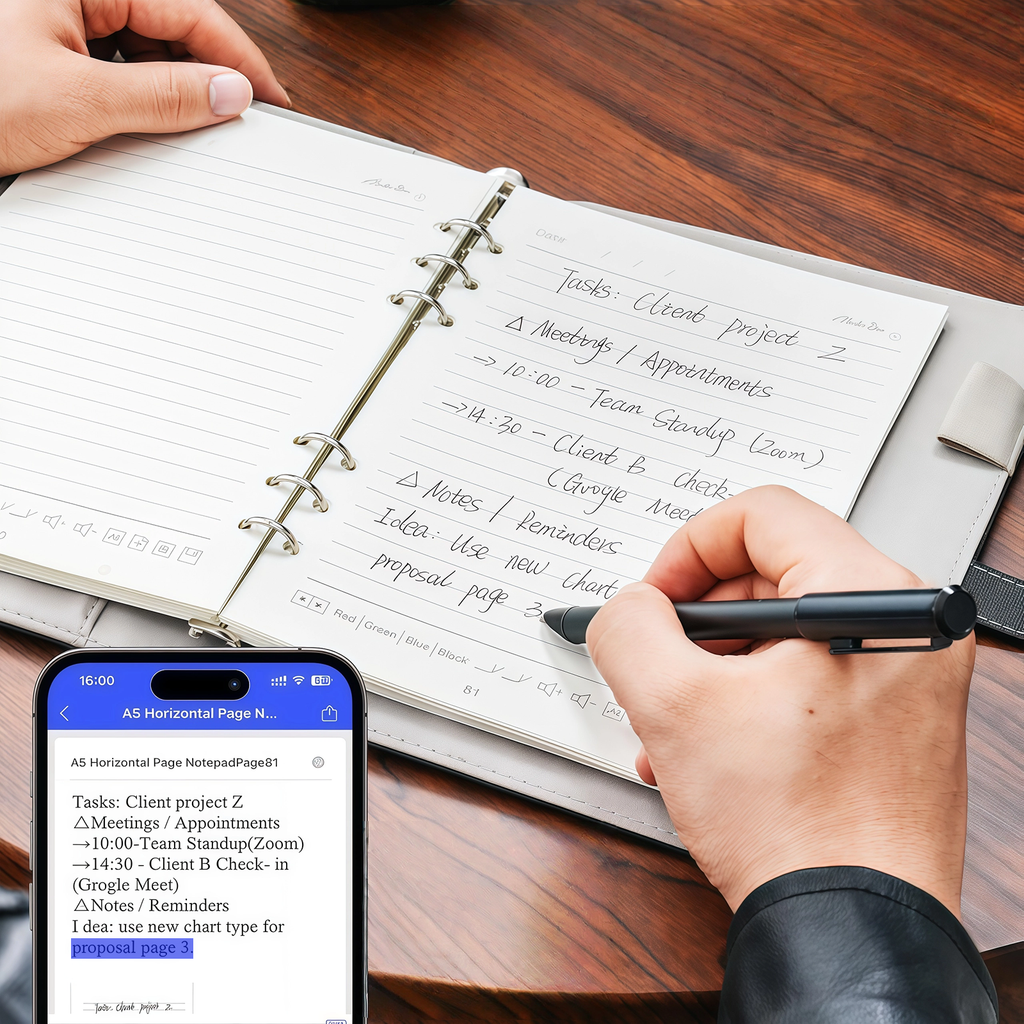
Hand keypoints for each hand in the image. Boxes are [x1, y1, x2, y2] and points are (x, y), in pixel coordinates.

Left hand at [0, 0, 289, 175]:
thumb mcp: (76, 101)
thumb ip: (162, 96)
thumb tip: (227, 92)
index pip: (188, 10)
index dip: (237, 56)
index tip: (271, 98)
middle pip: (166, 30)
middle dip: (204, 78)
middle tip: (236, 124)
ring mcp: (55, 24)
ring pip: (140, 54)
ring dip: (168, 95)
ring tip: (189, 135)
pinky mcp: (45, 58)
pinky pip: (110, 74)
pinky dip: (135, 104)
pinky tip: (144, 132)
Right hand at [588, 486, 974, 915]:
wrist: (853, 929)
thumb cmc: (798, 831)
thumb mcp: (673, 707)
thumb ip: (630, 628)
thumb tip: (630, 608)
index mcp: (871, 595)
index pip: (762, 514)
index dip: (686, 549)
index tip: (655, 599)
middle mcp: (906, 626)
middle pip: (770, 572)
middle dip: (695, 622)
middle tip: (658, 664)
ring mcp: (908, 676)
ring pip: (783, 631)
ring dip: (713, 669)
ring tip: (674, 724)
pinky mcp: (898, 717)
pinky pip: (808, 675)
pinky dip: (749, 697)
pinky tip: (707, 748)